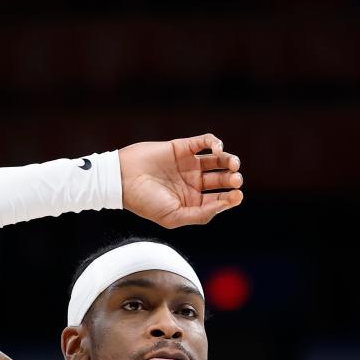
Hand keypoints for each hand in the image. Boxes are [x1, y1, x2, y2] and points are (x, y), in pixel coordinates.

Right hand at [119, 134, 243, 228]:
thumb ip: (199, 214)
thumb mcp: (173, 217)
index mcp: (192, 201)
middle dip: (232, 179)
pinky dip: (214, 142)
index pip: (219, 199)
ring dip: (228, 160)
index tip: (236, 195)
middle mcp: (193, 183)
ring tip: (232, 164)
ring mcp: (188, 164)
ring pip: (216, 160)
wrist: (123, 180)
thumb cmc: (146, 203)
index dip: (231, 198)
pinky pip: (203, 142)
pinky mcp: (182, 147)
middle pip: (221, 179)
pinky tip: (217, 148)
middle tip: (236, 179)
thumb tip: (223, 205)